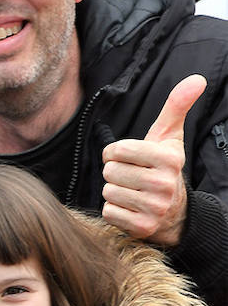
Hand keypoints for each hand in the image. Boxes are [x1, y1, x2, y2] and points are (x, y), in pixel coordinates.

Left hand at [101, 74, 205, 246]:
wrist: (174, 211)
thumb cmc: (163, 167)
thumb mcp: (169, 137)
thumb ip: (176, 107)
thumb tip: (197, 78)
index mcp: (169, 159)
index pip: (117, 150)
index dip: (116, 153)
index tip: (129, 158)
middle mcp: (165, 184)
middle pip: (110, 171)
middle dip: (115, 172)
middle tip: (132, 176)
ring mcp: (155, 208)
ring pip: (108, 191)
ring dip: (114, 191)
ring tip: (132, 191)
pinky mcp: (142, 227)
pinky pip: (108, 212)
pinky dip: (114, 210)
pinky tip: (130, 207)